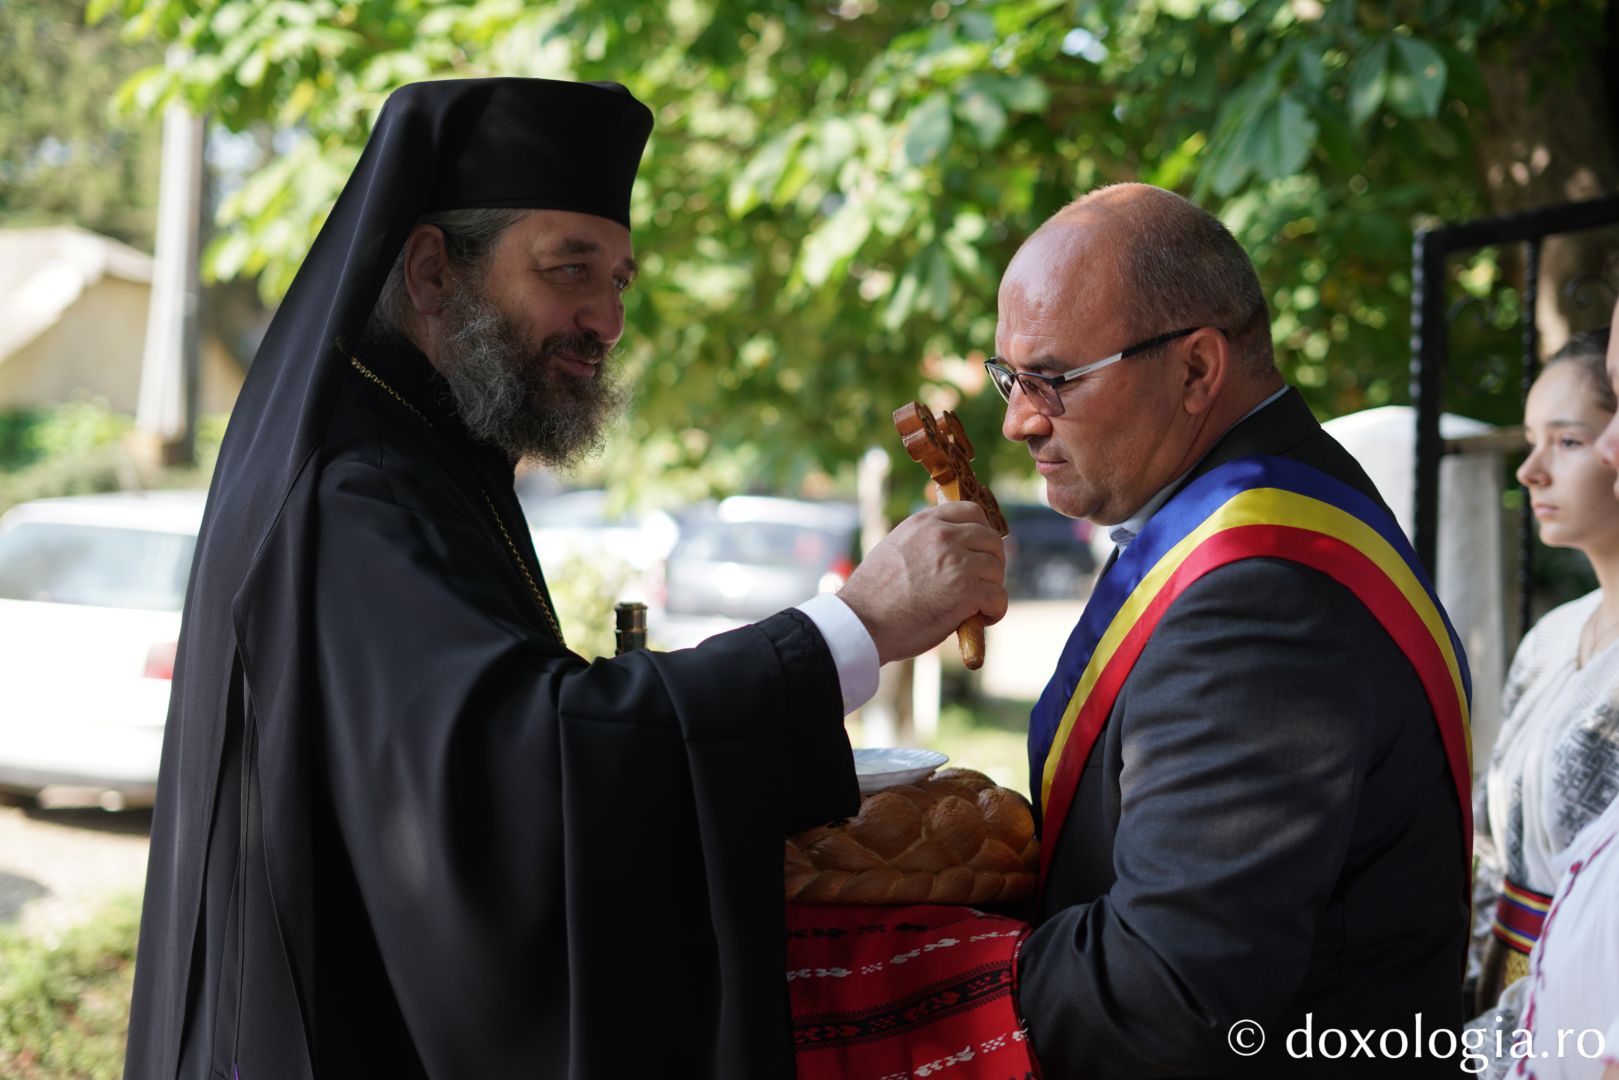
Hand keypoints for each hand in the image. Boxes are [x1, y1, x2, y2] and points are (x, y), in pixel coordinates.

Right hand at [837, 502, 1007, 663]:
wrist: (862, 622)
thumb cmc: (873, 595)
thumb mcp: (895, 549)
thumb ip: (925, 542)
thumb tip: (954, 549)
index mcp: (925, 522)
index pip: (972, 511)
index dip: (983, 532)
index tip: (981, 551)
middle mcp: (944, 536)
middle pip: (992, 539)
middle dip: (992, 562)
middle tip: (982, 584)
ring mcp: (958, 562)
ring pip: (996, 569)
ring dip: (992, 589)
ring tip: (977, 606)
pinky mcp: (967, 591)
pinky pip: (999, 597)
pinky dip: (995, 611)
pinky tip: (981, 619)